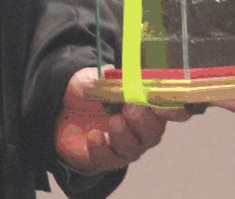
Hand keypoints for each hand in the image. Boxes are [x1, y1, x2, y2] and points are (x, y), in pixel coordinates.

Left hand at [54, 67, 192, 172]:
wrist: (61, 111)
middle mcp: (139, 128)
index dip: (174, 109)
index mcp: (145, 104)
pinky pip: (109, 160)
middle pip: (154, 132)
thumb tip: (128, 75)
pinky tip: (94, 136)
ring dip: (125, 135)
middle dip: (144, 120)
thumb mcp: (98, 78)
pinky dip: (103, 149)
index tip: (170, 106)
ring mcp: (123, 145)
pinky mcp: (105, 159)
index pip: (168, 109)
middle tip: (130, 107)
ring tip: (113, 120)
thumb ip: (114, 78)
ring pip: (134, 149)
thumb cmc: (89, 92)